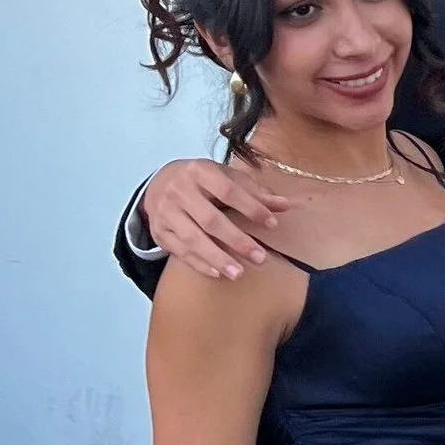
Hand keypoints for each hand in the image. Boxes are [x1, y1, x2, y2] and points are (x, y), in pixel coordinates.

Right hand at [141, 155, 295, 280]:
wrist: (159, 183)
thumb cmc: (202, 181)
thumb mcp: (226, 177)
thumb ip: (255, 191)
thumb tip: (285, 205)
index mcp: (199, 171)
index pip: (228, 190)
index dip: (251, 207)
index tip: (272, 224)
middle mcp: (179, 190)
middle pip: (210, 219)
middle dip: (236, 240)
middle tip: (260, 258)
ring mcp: (166, 212)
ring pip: (192, 239)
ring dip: (217, 258)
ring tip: (239, 274)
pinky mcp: (159, 232)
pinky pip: (180, 252)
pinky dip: (199, 264)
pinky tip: (218, 274)